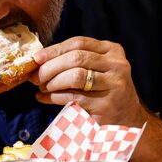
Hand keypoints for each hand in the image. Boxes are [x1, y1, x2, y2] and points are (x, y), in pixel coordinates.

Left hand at [29, 36, 146, 126]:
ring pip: (75, 76)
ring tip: (41, 88)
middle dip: (50, 67)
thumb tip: (39, 60)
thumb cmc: (103, 90)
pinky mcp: (107, 104)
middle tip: (35, 76)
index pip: (78, 42)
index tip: (36, 58)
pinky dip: (54, 97)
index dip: (54, 49)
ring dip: (53, 82)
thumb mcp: (95, 69)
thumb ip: (74, 60)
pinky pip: (74, 97)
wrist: (126, 119)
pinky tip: (44, 98)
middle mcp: (117, 64)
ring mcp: (114, 84)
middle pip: (76, 58)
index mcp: (112, 50)